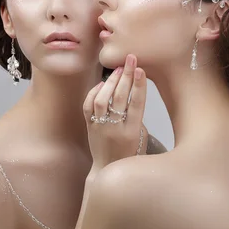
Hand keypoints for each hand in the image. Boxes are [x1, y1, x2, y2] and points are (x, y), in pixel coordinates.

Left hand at [83, 54, 147, 172]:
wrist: (106, 169)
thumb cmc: (129, 152)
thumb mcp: (141, 136)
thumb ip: (137, 116)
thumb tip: (133, 92)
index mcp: (132, 132)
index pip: (137, 104)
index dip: (139, 85)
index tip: (140, 69)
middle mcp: (115, 128)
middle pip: (120, 97)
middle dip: (125, 75)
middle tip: (130, 59)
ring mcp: (100, 127)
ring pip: (102, 99)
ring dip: (110, 81)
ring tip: (117, 69)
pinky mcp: (89, 126)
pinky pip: (88, 106)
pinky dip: (94, 92)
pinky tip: (102, 83)